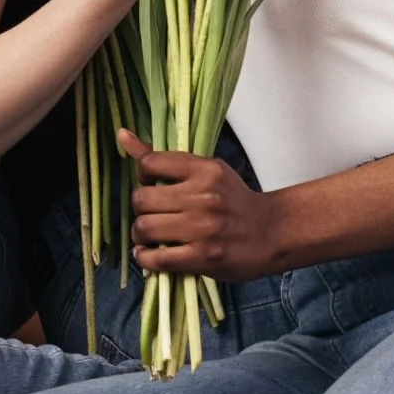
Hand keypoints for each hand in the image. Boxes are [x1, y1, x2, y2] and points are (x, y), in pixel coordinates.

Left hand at [120, 130, 285, 281]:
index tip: (149, 184)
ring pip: (145, 227)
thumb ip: (163, 159)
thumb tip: (122, 135)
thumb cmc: (234, 200)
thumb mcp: (206, 171)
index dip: (142, 175)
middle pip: (142, 199)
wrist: (271, 233)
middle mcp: (203, 196)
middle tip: (148, 214)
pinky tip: (148, 254)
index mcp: (204, 170)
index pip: (150, 163)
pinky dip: (146, 258)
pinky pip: (158, 257)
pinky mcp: (204, 257)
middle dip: (139, 209)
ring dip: (139, 234)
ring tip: (147, 236)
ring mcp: (203, 228)